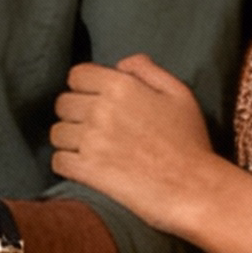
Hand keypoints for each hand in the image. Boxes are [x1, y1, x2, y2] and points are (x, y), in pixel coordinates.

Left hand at [51, 53, 223, 235]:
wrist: (194, 188)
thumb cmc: (191, 142)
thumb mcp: (180, 94)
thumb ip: (148, 71)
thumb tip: (120, 64)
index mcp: (121, 87)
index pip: (77, 75)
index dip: (84, 87)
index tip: (95, 100)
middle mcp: (101, 109)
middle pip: (63, 103)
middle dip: (75, 113)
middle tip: (94, 128)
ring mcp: (92, 140)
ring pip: (57, 133)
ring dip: (70, 140)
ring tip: (91, 149)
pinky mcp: (87, 170)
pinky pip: (58, 161)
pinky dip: (67, 164)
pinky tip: (85, 167)